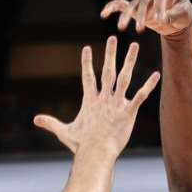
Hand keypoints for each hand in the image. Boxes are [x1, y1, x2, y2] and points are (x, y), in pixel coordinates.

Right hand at [33, 37, 159, 154]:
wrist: (96, 153)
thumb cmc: (81, 145)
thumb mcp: (64, 132)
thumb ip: (51, 123)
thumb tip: (35, 120)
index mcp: (90, 101)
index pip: (87, 77)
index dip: (87, 62)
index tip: (87, 48)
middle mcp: (104, 98)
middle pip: (107, 71)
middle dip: (110, 53)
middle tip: (113, 38)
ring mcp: (116, 104)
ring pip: (124, 78)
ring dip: (129, 61)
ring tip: (134, 46)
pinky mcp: (128, 112)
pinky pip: (140, 96)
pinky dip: (148, 85)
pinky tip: (156, 74)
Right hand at [101, 0, 191, 37]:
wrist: (178, 21)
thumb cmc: (183, 15)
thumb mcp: (185, 15)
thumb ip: (175, 15)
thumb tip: (162, 18)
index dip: (159, 6)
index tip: (160, 19)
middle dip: (141, 13)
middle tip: (140, 28)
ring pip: (132, 5)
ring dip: (127, 16)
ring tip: (122, 27)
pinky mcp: (136, 8)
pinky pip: (121, 5)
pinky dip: (112, 7)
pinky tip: (104, 13)